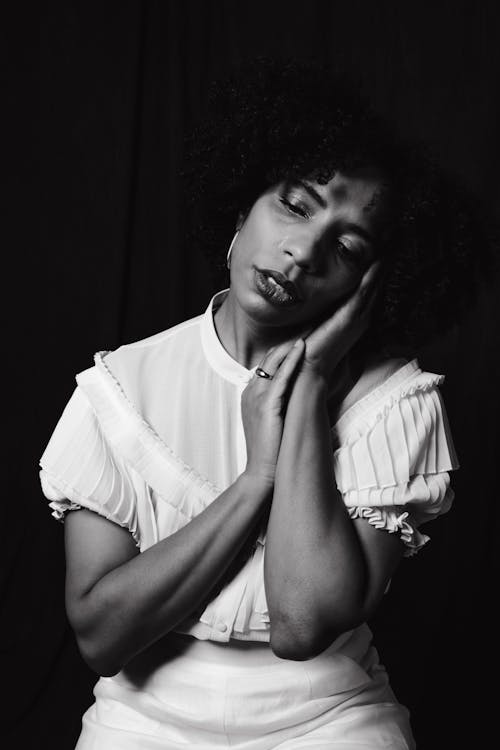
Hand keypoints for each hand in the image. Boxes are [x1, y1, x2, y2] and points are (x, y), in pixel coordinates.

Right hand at [241, 339, 304, 486]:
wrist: (261, 474)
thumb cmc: (270, 451)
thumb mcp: (271, 421)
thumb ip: (278, 404)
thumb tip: (295, 395)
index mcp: (251, 394)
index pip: (267, 363)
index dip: (284, 349)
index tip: (302, 336)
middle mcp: (251, 391)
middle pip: (269, 357)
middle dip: (289, 341)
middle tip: (309, 325)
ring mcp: (256, 397)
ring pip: (273, 362)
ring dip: (291, 344)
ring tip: (309, 329)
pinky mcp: (267, 405)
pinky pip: (280, 376)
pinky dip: (291, 360)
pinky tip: (302, 348)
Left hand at [301, 261, 381, 383]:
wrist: (310, 367)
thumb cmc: (313, 348)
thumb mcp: (322, 324)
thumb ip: (326, 312)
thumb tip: (320, 294)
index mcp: (355, 319)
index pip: (369, 291)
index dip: (377, 274)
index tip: (383, 254)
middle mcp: (361, 317)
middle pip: (376, 287)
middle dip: (384, 267)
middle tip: (394, 245)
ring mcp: (357, 317)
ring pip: (373, 287)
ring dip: (381, 268)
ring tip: (390, 249)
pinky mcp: (350, 318)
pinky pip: (364, 293)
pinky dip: (371, 278)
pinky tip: (377, 263)